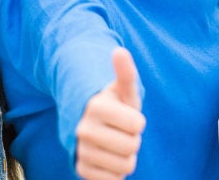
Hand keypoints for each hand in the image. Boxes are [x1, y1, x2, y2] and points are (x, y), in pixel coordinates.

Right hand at [75, 48, 145, 179]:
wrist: (91, 125)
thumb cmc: (115, 106)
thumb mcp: (123, 90)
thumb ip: (125, 73)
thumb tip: (120, 51)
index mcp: (95, 106)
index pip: (137, 124)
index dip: (137, 122)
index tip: (127, 116)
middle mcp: (83, 129)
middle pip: (131, 147)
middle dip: (133, 140)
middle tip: (121, 132)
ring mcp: (81, 150)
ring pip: (124, 166)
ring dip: (126, 158)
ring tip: (116, 144)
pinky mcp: (81, 169)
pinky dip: (116, 173)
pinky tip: (109, 159)